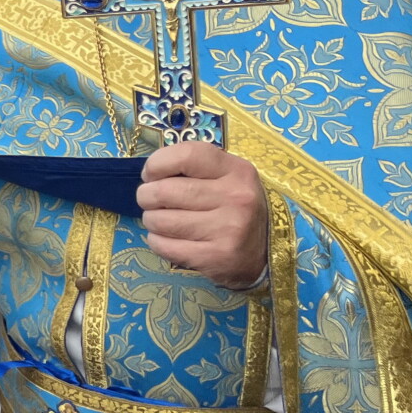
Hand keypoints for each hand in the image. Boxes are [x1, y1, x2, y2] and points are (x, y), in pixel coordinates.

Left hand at [136, 142, 268, 289]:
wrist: (265, 252)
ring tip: (162, 221)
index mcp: (237, 171)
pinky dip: (156, 241)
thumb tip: (151, 173)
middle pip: (164, 191)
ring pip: (160, 220)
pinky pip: (164, 245)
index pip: (186, 155)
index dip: (157, 164)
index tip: (152, 175)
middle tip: (150, 201)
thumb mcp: (227, 178)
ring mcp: (228, 229)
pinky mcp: (215, 256)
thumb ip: (194, 168)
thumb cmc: (235, 208)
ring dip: (151, 220)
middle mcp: (235, 197)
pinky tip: (168, 239)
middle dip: (146, 196)